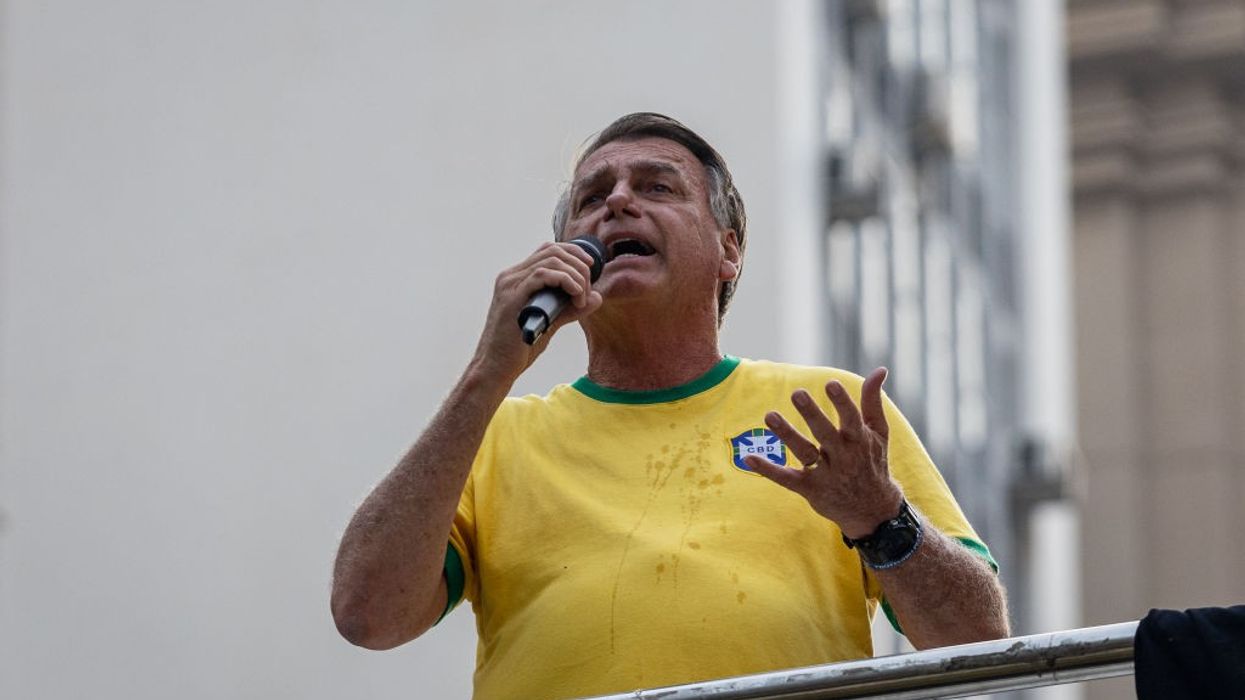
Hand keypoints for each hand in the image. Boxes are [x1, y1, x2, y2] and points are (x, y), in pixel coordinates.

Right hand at [469, 241, 603, 384]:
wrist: (495, 367)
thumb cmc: (519, 348)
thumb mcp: (550, 323)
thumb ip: (570, 308)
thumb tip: (596, 297)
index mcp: (517, 278)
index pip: (548, 250)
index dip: (573, 253)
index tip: (591, 267)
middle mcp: (511, 276)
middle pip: (553, 251)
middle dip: (579, 266)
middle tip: (587, 291)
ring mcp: (510, 285)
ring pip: (551, 260)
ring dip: (575, 276)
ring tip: (581, 298)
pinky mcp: (512, 297)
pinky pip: (543, 275)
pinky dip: (566, 281)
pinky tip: (574, 297)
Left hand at [743, 367, 903, 538]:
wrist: (873, 510)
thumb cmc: (872, 463)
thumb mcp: (878, 433)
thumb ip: (873, 401)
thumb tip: (880, 369)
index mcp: (860, 440)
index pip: (851, 419)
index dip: (842, 402)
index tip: (831, 384)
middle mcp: (843, 457)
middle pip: (825, 433)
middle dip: (812, 414)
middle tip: (797, 393)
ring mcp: (826, 474)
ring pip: (805, 452)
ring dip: (787, 434)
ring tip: (769, 415)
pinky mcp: (809, 488)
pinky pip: (786, 479)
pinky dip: (768, 470)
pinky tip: (749, 458)